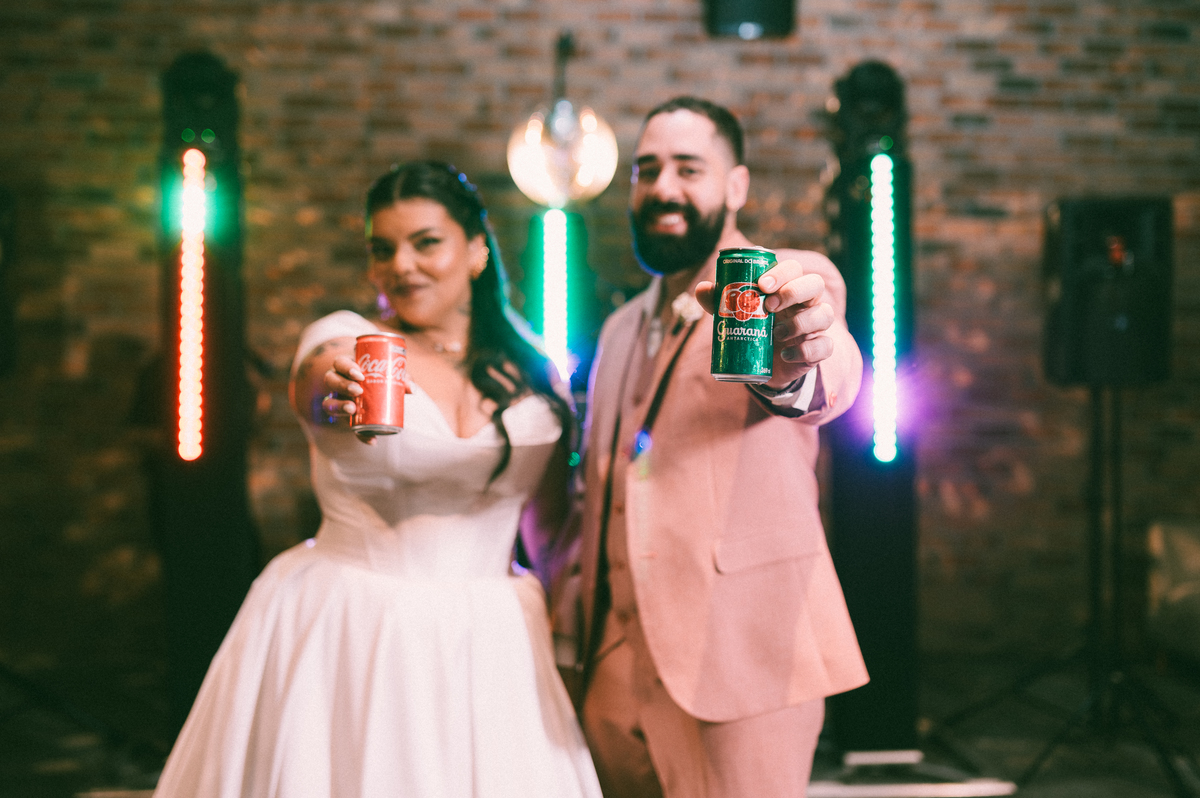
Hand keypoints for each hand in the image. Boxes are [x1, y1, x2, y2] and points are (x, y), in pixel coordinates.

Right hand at [320, 354, 412, 443]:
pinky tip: (371, 440)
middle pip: (330, 380)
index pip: (339, 363)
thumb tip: (411, 389)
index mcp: (346, 367)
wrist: (371, 396)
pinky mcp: (344, 419)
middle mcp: (336, 382)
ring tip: (352, 409)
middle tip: (358, 391)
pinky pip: (347, 427)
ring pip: (328, 403)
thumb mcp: (389, 376)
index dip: (346, 367)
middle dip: (343, 385)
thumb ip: (400, 379)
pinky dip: (360, 435)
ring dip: (339, 406)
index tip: (360, 375)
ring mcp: (337, 400)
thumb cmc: (379, 378)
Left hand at [696, 252, 836, 389]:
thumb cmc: (754, 328)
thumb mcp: (735, 314)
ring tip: (776, 333)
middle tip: (770, 305)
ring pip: (825, 314)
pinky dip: (807, 350)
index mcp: (788, 287)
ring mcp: (816, 326)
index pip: (794, 269)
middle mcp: (808, 303)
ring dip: (801, 322)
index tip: (762, 284)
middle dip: (794, 291)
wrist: (764, 364)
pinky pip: (826, 346)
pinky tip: (786, 354)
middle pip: (815, 284)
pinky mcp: (819, 349)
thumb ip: (720, 301)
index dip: (782, 273)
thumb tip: (701, 288)